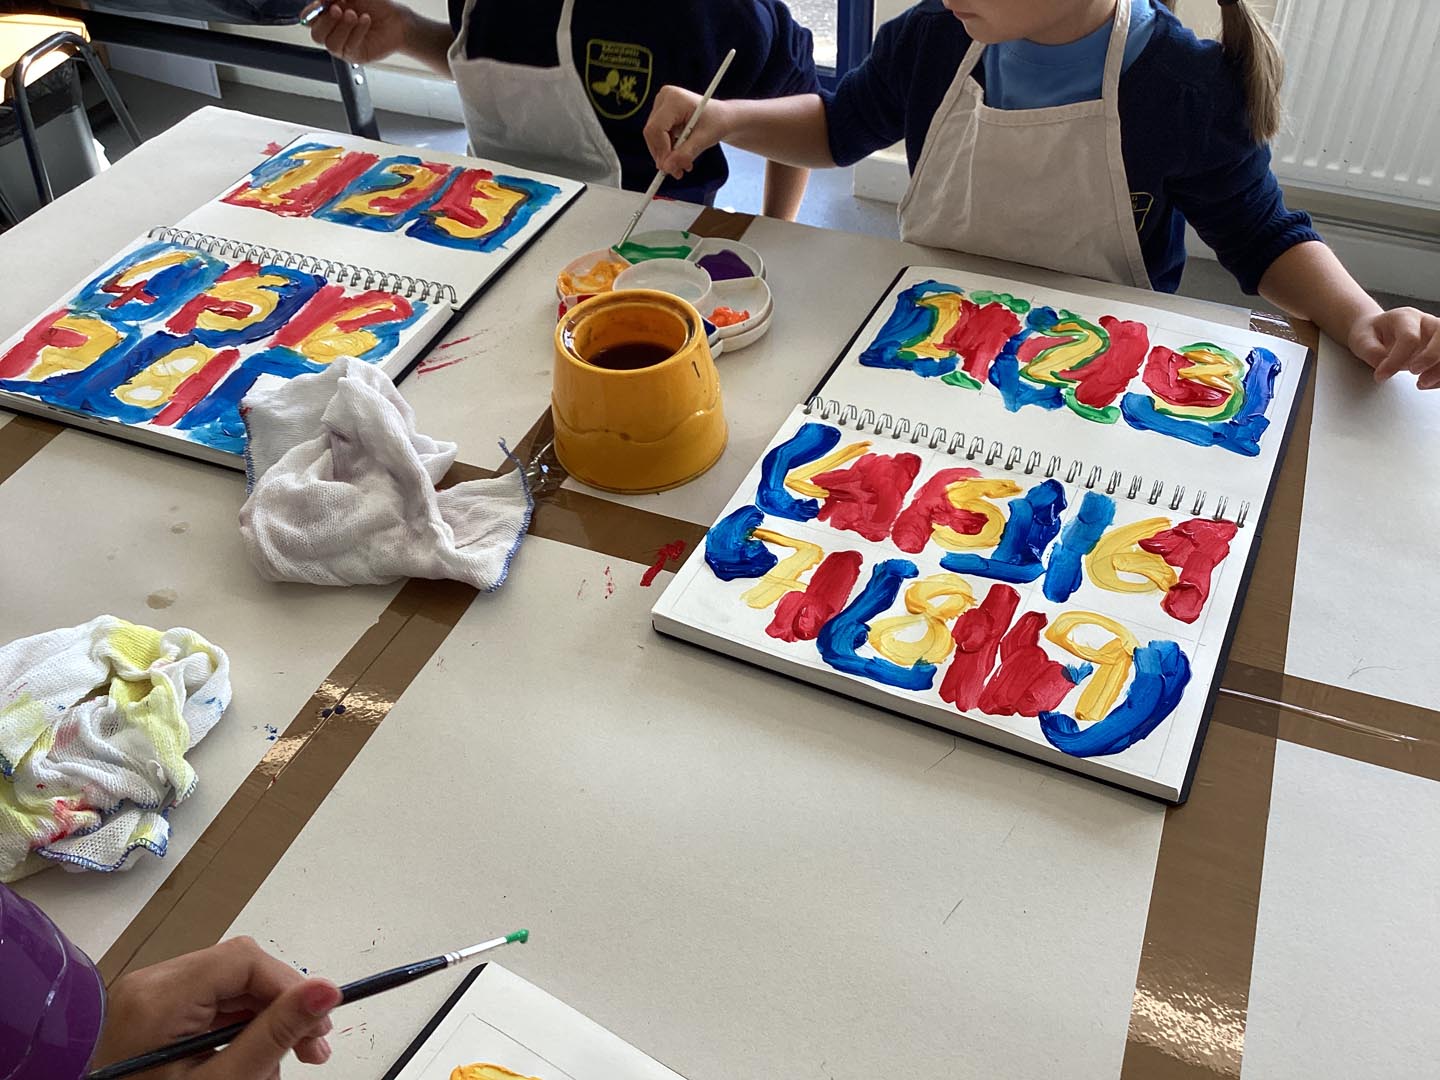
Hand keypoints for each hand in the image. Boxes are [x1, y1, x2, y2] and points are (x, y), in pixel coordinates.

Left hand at [93, 937, 340, 1078]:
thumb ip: (275, 1034)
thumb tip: (327, 988)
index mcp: (158, 997)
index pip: (244, 959)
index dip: (290, 986)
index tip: (322, 1023)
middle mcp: (148, 984)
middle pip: (239, 971)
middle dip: (282, 1008)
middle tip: (315, 1050)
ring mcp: (147, 998)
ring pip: (230, 988)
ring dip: (265, 1022)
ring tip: (285, 1065)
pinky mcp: (152, 1014)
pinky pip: (210, 1005)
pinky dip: (239, 1030)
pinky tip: (254, 1061)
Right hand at [309, 0, 411, 64]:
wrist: (395, 19)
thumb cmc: (375, 4)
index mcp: (328, 15)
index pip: (309, 19)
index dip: (311, 13)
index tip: (321, 3)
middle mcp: (333, 32)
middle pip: (316, 34)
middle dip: (326, 21)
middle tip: (339, 9)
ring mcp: (343, 45)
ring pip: (330, 43)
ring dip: (343, 27)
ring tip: (355, 15)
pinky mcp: (355, 55)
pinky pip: (349, 47)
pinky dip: (357, 31)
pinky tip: (366, 20)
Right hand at [643, 86, 731, 178]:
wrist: (722, 117)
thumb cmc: (717, 122)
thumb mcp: (704, 139)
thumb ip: (685, 154)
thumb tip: (667, 167)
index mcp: (674, 99)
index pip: (657, 128)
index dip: (661, 150)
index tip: (670, 168)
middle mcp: (664, 98)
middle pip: (652, 133)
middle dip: (663, 155)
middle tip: (676, 171)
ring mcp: (661, 105)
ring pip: (653, 137)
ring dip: (666, 155)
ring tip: (683, 165)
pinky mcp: (661, 114)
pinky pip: (657, 137)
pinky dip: (667, 150)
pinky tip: (680, 156)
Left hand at [1349, 307, 1439, 389]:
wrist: (1377, 331)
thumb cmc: (1372, 334)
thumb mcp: (1361, 339)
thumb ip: (1371, 352)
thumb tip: (1384, 367)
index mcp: (1405, 317)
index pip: (1409, 337)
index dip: (1396, 359)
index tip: (1381, 375)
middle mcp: (1426, 323)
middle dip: (1431, 357)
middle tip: (1414, 373)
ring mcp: (1436, 335)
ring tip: (1421, 383)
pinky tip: (1427, 383)